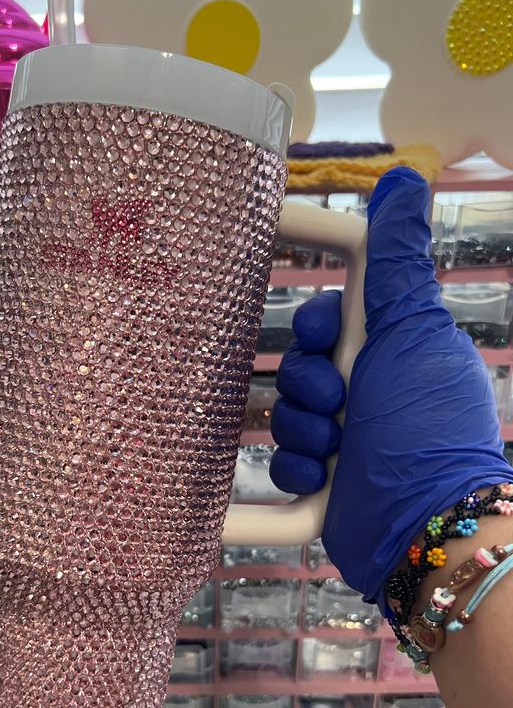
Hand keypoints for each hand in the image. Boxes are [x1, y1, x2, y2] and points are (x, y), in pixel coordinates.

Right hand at [269, 166, 512, 606]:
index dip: (310, 324)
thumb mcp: (411, 332)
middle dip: (307, 385)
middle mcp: (364, 393)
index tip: (322, 335)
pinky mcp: (321, 485)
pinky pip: (280, 465)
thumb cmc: (425, 426)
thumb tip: (402, 180)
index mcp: (386, 352)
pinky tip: (323, 479)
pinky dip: (298, 471)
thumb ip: (397, 261)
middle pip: (295, 367)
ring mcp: (343, 442)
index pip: (319, 320)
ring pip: (283, 417)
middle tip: (339, 403)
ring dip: (304, 432)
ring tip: (337, 449)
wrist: (425, 527)